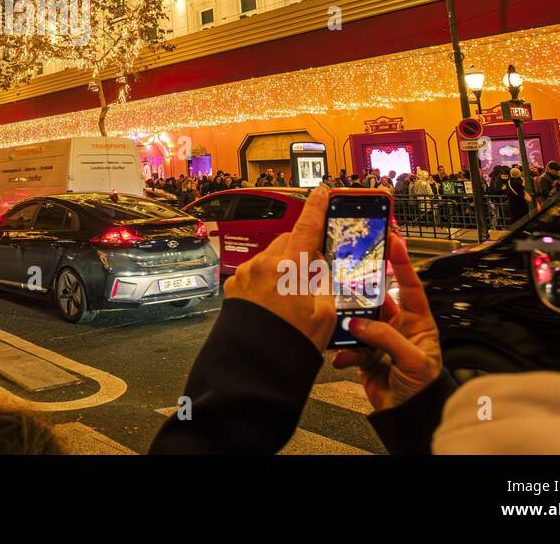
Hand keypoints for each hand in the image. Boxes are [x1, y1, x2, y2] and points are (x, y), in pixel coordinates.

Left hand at [225, 185, 335, 351]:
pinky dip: (267, 281)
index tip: (322, 192)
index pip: (307, 227)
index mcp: (289, 267)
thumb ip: (323, 280)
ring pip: (271, 258)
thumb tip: (319, 263)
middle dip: (301, 250)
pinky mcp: (233, 286)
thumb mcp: (325, 313)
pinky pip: (255, 273)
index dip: (317, 207)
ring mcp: (245, 274)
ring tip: (293, 298)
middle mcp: (263, 264)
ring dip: (283, 268)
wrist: (254, 367)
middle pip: (288, 241)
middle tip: (314, 270)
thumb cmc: (289, 345)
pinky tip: (274, 303)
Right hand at [332, 227, 441, 410]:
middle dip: (360, 294)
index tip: (393, 240)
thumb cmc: (425, 388)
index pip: (409, 284)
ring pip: (357, 321)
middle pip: (375, 299)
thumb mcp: (414, 360)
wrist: (410, 416)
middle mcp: (397, 325)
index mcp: (417, 320)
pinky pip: (348, 344)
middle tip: (347, 282)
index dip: (402, 262)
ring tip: (344, 332)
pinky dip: (343, 351)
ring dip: (348, 327)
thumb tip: (360, 323)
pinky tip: (342, 357)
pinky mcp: (364, 353)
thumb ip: (387, 338)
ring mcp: (379, 338)